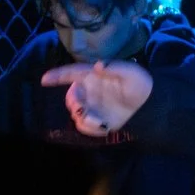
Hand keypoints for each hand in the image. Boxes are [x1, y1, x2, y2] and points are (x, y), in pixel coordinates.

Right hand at [38, 61, 152, 136]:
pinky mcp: (98, 120)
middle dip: (72, 102)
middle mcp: (89, 91)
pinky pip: (85, 126)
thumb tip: (97, 65)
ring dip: (82, 117)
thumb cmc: (140, 82)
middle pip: (71, 97)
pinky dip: (90, 128)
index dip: (57, 76)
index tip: (44, 79)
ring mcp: (93, 107)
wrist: (150, 103)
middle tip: (80, 106)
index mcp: (93, 76)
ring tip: (97, 120)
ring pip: (76, 113)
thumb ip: (113, 67)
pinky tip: (102, 126)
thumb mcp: (130, 72)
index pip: (71, 74)